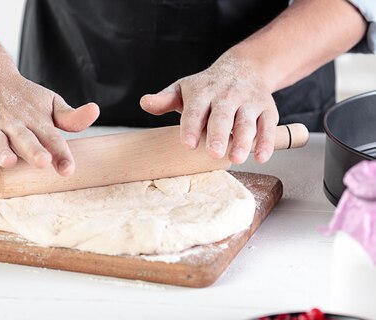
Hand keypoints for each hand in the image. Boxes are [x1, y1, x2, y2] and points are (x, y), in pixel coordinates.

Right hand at [0, 63, 99, 175]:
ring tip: (9, 162)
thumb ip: (70, 117)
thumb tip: (94, 111)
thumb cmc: (22, 98)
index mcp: (35, 120)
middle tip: (42, 162)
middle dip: (33, 150)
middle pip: (24, 139)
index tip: (68, 169)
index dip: (60, 153)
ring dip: (2, 151)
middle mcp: (13, 124)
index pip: (51, 138)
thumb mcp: (48, 103)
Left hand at [140, 54, 278, 163]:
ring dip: (242, 140)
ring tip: (236, 158)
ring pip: (246, 121)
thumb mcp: (183, 89)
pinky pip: (268, 125)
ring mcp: (248, 102)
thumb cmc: (206, 87)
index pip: (195, 109)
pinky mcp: (267, 109)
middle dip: (218, 134)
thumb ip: (164, 100)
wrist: (244, 68)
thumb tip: (144, 102)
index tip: (187, 144)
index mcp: (203, 91)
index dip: (191, 126)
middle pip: (222, 115)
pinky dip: (266, 141)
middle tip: (213, 153)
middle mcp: (227, 95)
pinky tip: (261, 158)